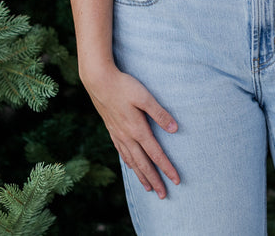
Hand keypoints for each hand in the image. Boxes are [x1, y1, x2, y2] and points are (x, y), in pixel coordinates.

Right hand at [82, 63, 179, 197]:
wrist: (98, 80)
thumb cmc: (123, 86)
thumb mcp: (145, 97)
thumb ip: (160, 113)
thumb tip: (175, 129)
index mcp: (137, 130)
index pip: (156, 154)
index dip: (167, 168)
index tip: (176, 181)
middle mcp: (127, 137)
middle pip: (143, 164)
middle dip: (154, 180)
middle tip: (163, 195)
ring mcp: (118, 134)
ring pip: (131, 161)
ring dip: (141, 176)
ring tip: (149, 188)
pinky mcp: (112, 130)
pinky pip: (122, 152)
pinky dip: (129, 163)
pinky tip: (131, 166)